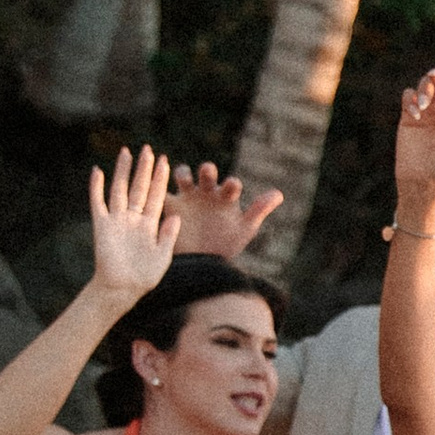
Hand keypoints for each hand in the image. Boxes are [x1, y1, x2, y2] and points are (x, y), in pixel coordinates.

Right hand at [89, 148, 179, 303]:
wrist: (122, 290)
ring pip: (119, 189)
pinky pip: (98, 202)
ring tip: (126, 152)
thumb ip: (168, 236)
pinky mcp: (102, 225)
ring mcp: (117, 220)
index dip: (161, 179)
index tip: (166, 161)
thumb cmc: (144, 277)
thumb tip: (175, 216)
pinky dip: (96, 187)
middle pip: (139, 187)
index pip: (157, 196)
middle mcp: (133, 218)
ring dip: (122, 171)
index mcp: (150, 225)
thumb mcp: (163, 256)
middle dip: (144, 169)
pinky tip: (97, 171)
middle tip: (148, 149)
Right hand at [167, 160, 284, 258]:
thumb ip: (259, 210)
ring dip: (183, 173)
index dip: (231, 184)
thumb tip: (279, 193)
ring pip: (183, 176)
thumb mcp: (244, 229)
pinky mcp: (170, 205)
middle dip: (207, 171)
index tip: (231, 187)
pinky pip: (162, 192)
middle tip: (207, 172)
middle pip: (206, 174)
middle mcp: (207, 192)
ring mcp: (187, 196)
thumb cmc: (225, 244)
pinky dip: (156, 186)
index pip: (230, 185)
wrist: (199, 263)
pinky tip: (155, 184)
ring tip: (184, 178)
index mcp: (226, 197)